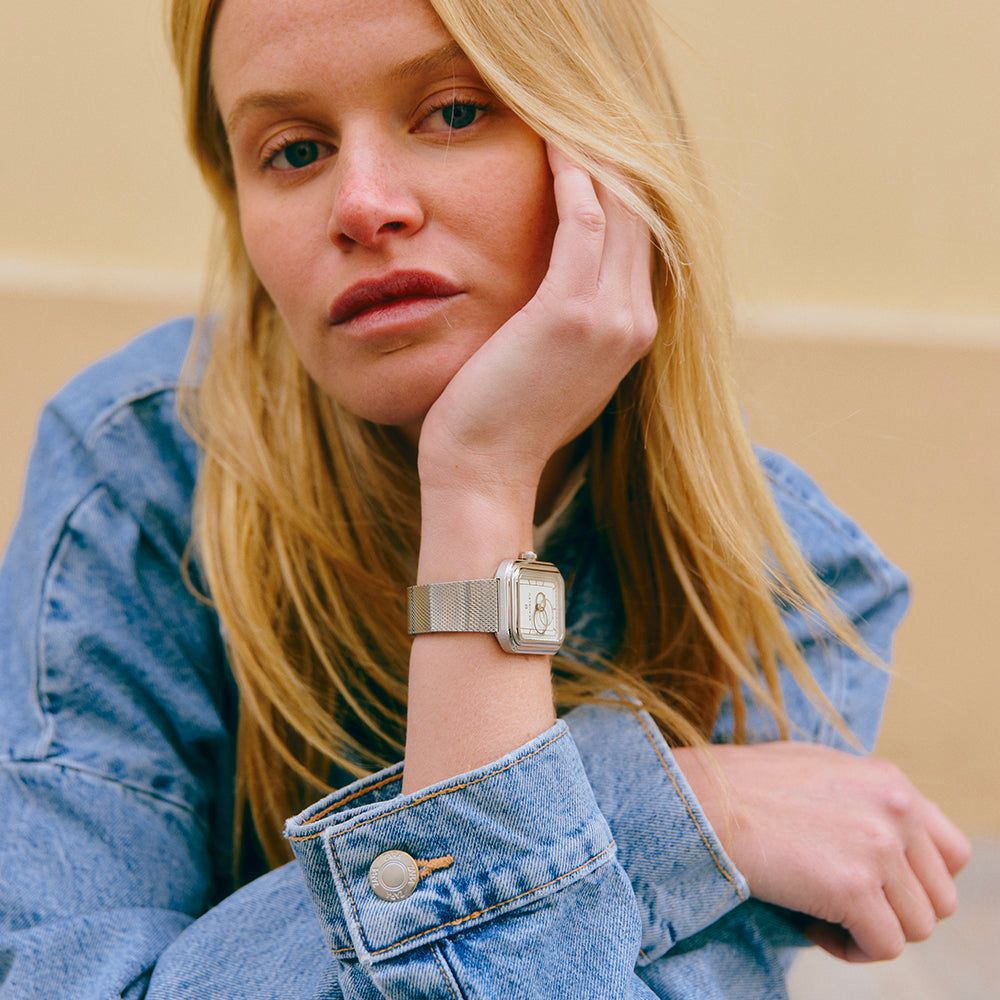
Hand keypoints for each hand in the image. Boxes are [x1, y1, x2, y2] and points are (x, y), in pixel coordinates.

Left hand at [417, 144, 656, 498]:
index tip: (592, 155)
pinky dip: (572, 178)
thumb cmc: (501, 422)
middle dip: (616, 164)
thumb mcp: (554, 371)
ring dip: (596, 159)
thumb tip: (561, 291)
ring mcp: (610, 317)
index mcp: (633, 334)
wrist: (484, 471)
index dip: (622, 192)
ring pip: (619, 209)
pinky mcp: (569, 311)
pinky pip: (583, 220)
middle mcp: (635, 321)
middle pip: (640, 217)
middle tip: (579, 122)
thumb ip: (574, 327)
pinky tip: (552, 149)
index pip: (638, 242)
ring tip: (565, 121)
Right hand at [675, 742, 971, 962]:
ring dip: (872, 931)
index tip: (875, 886)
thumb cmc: (745, 785)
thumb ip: (865, 797)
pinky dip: (850, 949)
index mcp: (891, 782)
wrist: (700, 799)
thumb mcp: (819, 768)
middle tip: (843, 904)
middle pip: (938, 898)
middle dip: (894, 911)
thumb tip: (889, 837)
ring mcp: (877, 848)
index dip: (918, 881)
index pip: (952, 853)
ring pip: (916, 928)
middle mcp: (896, 810)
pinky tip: (810, 923)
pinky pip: (883, 946)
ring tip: (823, 913)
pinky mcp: (853, 887)